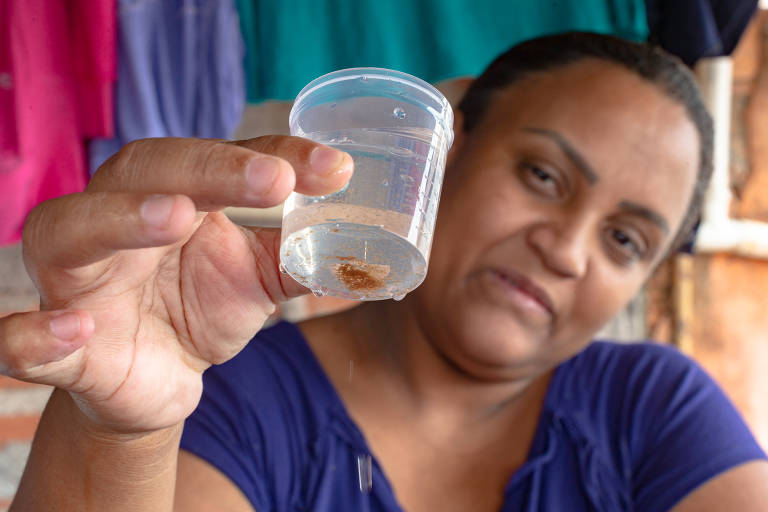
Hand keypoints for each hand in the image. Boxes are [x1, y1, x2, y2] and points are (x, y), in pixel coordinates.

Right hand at [0, 137, 352, 432]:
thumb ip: (298, 254)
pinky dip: (33, 333)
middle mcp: (117, 222)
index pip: (220, 161)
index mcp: (171, 196)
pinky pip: (23, 337)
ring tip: (176, 217)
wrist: (157, 380)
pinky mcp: (60, 346)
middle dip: (208, 171)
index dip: (275, 157)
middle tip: (272, 180)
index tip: (336, 168)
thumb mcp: (257, 278)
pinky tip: (72, 328)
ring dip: (121, 219)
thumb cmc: (199, 308)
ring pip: (73, 231)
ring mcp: (80, 280)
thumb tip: (358, 238)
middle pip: (147, 173)